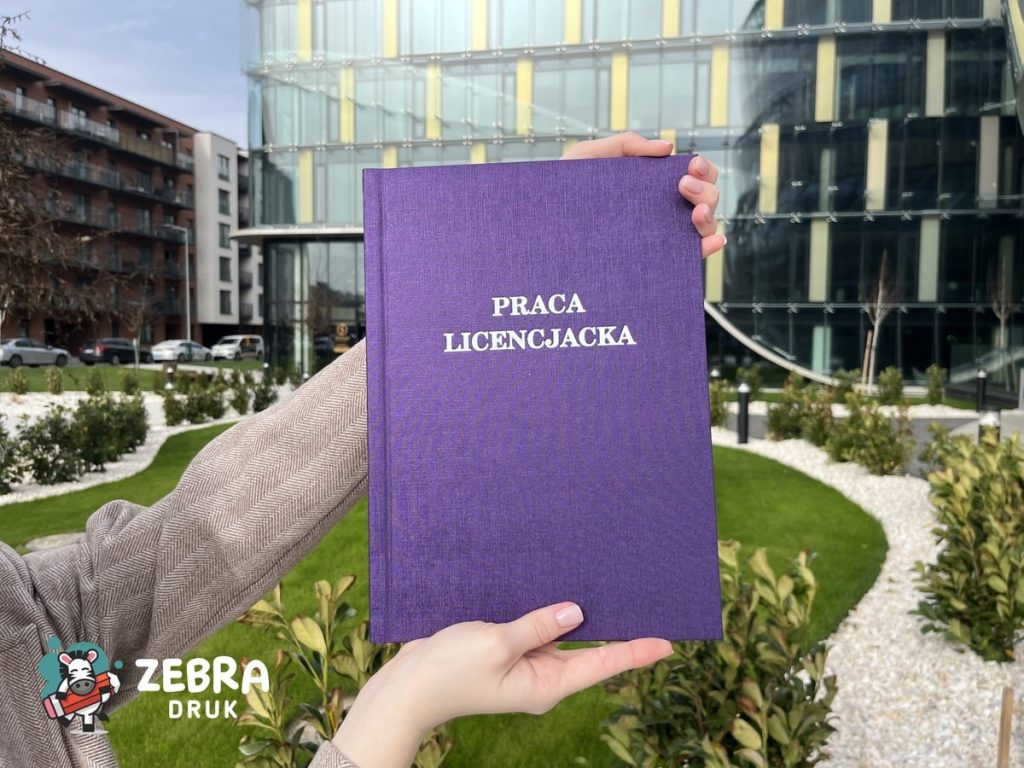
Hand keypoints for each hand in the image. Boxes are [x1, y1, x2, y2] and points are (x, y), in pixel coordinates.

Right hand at [332, 602, 671, 767]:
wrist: (408, 686)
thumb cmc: (448, 671)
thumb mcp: (495, 645)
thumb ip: (537, 626)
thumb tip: (577, 610)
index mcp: (545, 685)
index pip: (602, 664)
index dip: (636, 651)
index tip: (669, 642)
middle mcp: (542, 677)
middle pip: (589, 650)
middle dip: (615, 626)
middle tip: (648, 602)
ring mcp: (525, 664)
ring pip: (563, 635)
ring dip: (581, 613)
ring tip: (613, 586)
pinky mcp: (508, 651)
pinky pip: (538, 629)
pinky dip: (549, 611)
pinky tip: (559, 588)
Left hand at [562, 132, 724, 258]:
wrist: (541, 231)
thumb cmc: (562, 194)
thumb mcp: (586, 158)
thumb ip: (623, 145)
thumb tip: (666, 148)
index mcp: (651, 187)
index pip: (692, 175)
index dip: (702, 169)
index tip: (691, 165)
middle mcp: (662, 213)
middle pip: (704, 198)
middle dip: (706, 189)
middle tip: (683, 186)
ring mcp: (660, 238)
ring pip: (703, 226)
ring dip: (708, 215)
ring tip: (694, 212)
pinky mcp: (655, 262)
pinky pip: (690, 257)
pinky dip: (708, 245)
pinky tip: (711, 240)